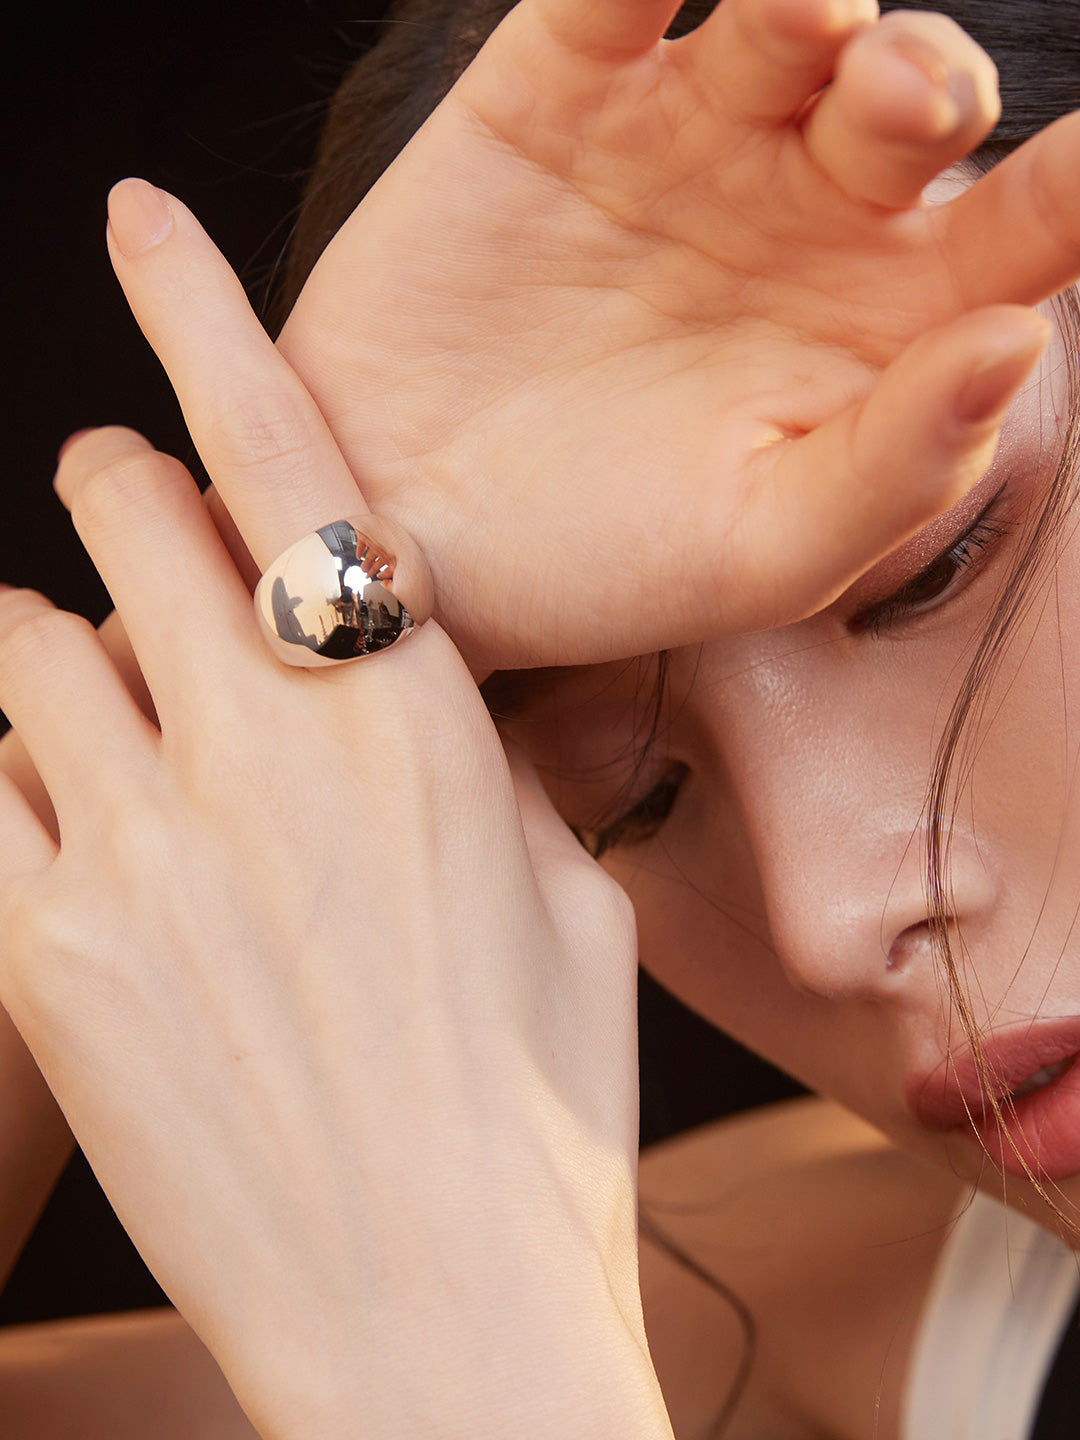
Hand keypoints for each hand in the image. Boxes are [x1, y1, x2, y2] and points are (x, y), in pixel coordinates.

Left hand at [0, 188, 665, 1439]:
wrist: (438, 1304)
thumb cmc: (533, 1106)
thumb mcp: (565, 899)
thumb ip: (477, 762)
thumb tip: (417, 685)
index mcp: (411, 723)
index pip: (288, 454)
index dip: (205, 310)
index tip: (146, 223)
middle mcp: (264, 754)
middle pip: (122, 509)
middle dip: (137, 504)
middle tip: (170, 562)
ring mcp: (136, 849)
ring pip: (28, 639)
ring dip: (79, 649)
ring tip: (136, 731)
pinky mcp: (46, 953)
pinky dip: (20, 768)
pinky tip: (84, 821)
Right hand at [279, 0, 1079, 668]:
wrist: (399, 535)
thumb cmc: (592, 565)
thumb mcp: (759, 553)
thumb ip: (899, 466)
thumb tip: (1017, 343)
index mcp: (870, 331)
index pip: (1013, 239)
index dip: (1072, 193)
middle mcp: (794, 220)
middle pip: (909, 104)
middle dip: (924, 83)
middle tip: (902, 104)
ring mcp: (676, 145)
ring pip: (783, 21)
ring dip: (810, 7)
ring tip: (807, 26)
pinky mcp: (553, 95)